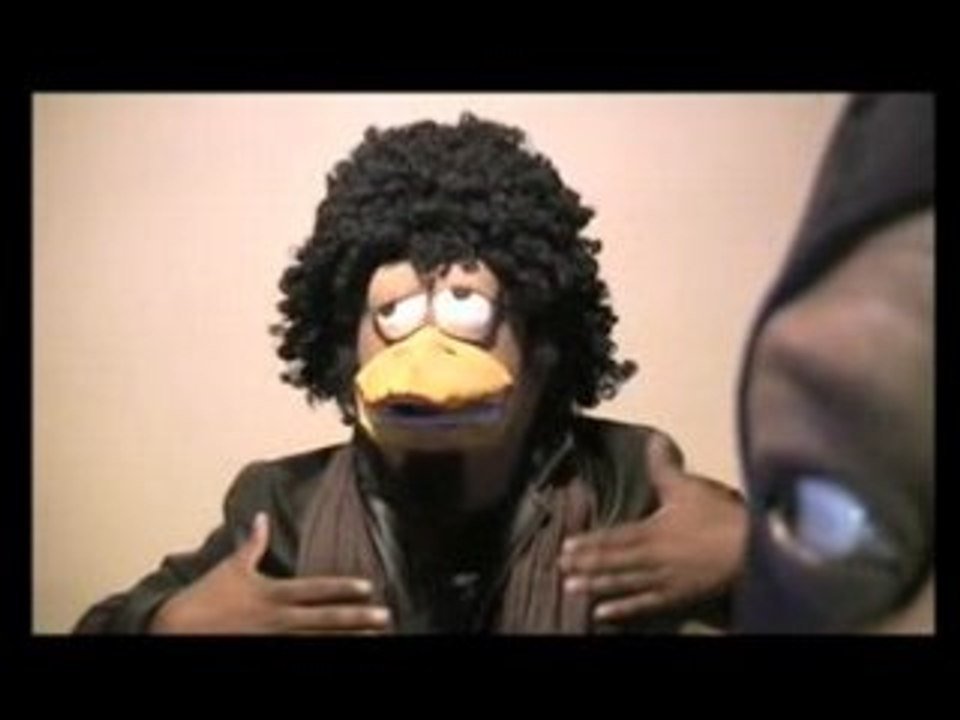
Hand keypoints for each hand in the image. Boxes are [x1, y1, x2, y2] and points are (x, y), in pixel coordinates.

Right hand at [150, 513, 391, 633]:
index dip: (342, 588)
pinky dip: (321, 653)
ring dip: (346, 641)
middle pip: (324, 620)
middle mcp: (276, 620)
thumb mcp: (231, 567)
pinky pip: (299, 655)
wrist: (174, 630)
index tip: (368, 587)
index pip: (314, 590)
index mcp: (271, 595)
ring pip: (318, 642)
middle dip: (356, 618)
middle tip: (385, 616)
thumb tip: (260, 517)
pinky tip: (341, 652)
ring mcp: (272, 642)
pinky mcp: (266, 654)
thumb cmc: (204, 598)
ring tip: (374, 640)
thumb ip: (252, 544)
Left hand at [558, 434, 746, 623]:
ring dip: (596, 586)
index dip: (589, 542)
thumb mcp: (689, 489)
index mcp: (653, 531)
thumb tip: (653, 442)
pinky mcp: (678, 596)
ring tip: (571, 588)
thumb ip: (666, 468)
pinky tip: (602, 613)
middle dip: (585, 564)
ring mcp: (664, 580)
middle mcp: (652, 558)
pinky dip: (623, 609)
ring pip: (623, 584)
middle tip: (560, 568)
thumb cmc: (722, 519)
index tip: (566, 546)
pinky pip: (645, 604)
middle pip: (613, 562)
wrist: (752, 550)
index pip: (614, 537)